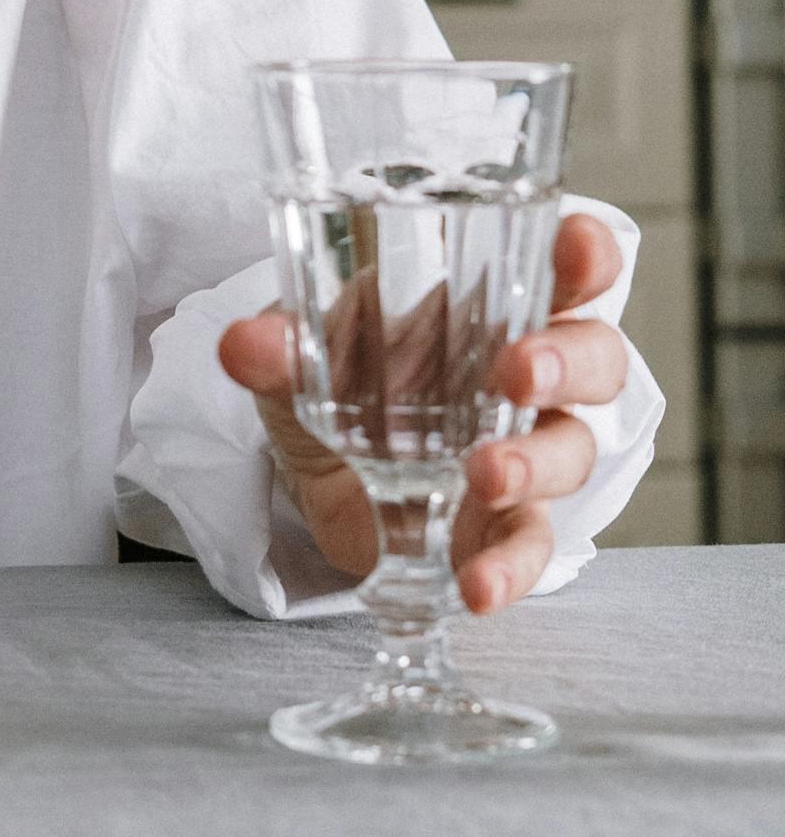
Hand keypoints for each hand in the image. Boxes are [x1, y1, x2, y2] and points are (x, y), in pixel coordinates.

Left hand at [216, 211, 629, 614]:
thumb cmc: (338, 375)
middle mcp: (528, 376)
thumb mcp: (301, 352)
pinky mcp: (505, 525)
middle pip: (596, 359)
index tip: (575, 251)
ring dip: (536, 463)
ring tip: (484, 475)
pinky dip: (511, 567)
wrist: (313, 468)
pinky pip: (531, 545)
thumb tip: (241, 344)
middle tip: (517, 371)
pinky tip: (479, 585)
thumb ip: (280, 344)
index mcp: (494, 305)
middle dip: (567, 361)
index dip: (585, 257)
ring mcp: (527, 452)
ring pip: (574, 451)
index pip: (568, 268)